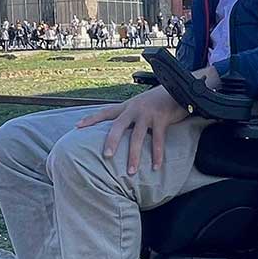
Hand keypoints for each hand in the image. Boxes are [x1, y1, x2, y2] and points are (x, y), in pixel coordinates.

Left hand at [75, 86, 189, 173]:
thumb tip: (122, 131)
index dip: (91, 119)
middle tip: (106, 156)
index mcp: (128, 106)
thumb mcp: (142, 104)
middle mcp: (135, 109)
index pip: (106, 112)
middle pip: (118, 126)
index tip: (77, 127)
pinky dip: (157, 155)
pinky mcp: (161, 118)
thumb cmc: (159, 99)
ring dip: (134, 156)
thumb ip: (132, 115)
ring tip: (131, 172)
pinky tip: (155, 167)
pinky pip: (158, 140)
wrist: (180, 87)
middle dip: (111, 141)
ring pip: (137, 137)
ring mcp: (148, 114)